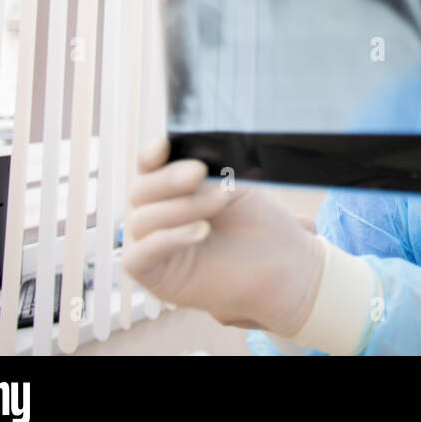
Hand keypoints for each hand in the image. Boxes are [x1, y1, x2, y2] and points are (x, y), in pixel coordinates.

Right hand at [122, 138, 323, 335]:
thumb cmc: (259, 222)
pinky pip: (138, 257)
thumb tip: (187, 153)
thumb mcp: (235, 185)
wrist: (283, 264)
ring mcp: (153, 247)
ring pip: (141, 220)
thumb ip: (207, 170)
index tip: (164, 144)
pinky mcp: (155, 277)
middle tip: (200, 172)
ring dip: (182, 206)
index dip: (150, 155)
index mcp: (171, 189)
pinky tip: (200, 230)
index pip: (148, 168)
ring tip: (220, 200)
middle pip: (139, 191)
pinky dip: (167, 239)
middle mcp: (156, 216)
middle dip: (169, 179)